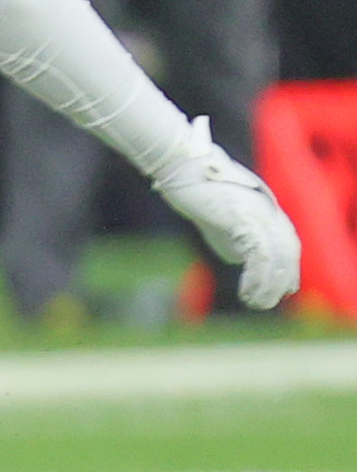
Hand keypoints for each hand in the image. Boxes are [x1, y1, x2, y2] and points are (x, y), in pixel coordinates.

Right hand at [151, 119, 300, 309]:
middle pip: (289, 253)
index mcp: (268, 212)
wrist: (183, 168)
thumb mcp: (222, 218)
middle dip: (280, 282)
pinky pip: (261, 255)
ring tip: (255, 303)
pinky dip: (257, 277)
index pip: (289, 246)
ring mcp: (260, 215)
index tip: (283, 291)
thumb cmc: (198, 190)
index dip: (288, 271)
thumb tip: (241, 258)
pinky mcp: (245, 219)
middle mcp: (270, 213)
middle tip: (263, 303)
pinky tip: (246, 291)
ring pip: (279, 257)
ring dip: (268, 285)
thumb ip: (236, 236)